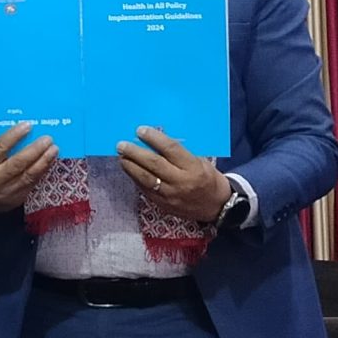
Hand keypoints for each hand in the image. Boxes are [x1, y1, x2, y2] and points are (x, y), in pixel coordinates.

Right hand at [0, 124, 57, 217]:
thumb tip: (20, 133)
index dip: (14, 136)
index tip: (27, 126)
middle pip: (18, 164)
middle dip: (35, 150)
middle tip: (47, 139)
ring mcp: (6, 193)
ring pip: (29, 176)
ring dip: (44, 161)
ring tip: (53, 150)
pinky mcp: (16, 200)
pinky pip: (32, 184)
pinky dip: (42, 172)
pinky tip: (48, 162)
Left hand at [117, 128, 233, 224]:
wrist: (215, 206)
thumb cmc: (208, 178)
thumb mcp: (200, 161)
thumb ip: (181, 153)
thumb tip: (156, 140)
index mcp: (193, 168)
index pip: (171, 150)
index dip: (154, 138)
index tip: (140, 130)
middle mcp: (181, 182)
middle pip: (154, 165)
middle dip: (135, 153)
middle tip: (121, 145)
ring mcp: (170, 196)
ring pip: (145, 179)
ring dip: (130, 166)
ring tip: (121, 157)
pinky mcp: (163, 205)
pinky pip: (145, 190)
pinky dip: (135, 178)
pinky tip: (129, 170)